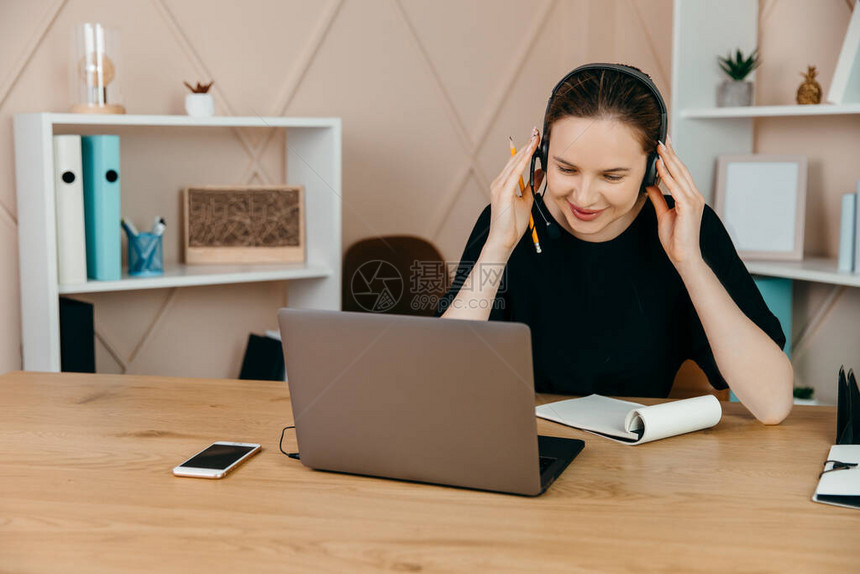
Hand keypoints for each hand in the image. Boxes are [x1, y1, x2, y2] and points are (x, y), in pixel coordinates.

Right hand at [486, 127, 543, 255]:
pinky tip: (530, 153)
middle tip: (536, 132)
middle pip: (514, 159)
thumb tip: (539, 172)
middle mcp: (499, 183)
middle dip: (526, 145)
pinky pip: (515, 173)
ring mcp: (499, 187)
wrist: (504, 240)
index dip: (526, 149)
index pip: (516, 162)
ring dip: (526, 149)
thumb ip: (532, 185)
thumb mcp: (527, 200)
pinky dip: (523, 161)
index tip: (535, 138)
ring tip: (535, 138)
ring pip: (514, 163)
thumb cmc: (512, 224)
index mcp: (503, 184)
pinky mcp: (503, 192)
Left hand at [646, 137, 705, 273]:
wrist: (683, 256)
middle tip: (662, 138)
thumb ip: (658, 199)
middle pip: (681, 169)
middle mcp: (694, 196)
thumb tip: (650, 185)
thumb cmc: (675, 239)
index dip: (672, 158)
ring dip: (669, 160)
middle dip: (671, 153)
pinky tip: (660, 167)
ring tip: (660, 147)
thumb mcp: (663, 214)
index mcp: (690, 197)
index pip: (680, 173)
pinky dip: (668, 176)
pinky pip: (677, 187)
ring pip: (680, 175)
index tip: (663, 145)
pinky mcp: (689, 207)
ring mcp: (693, 201)